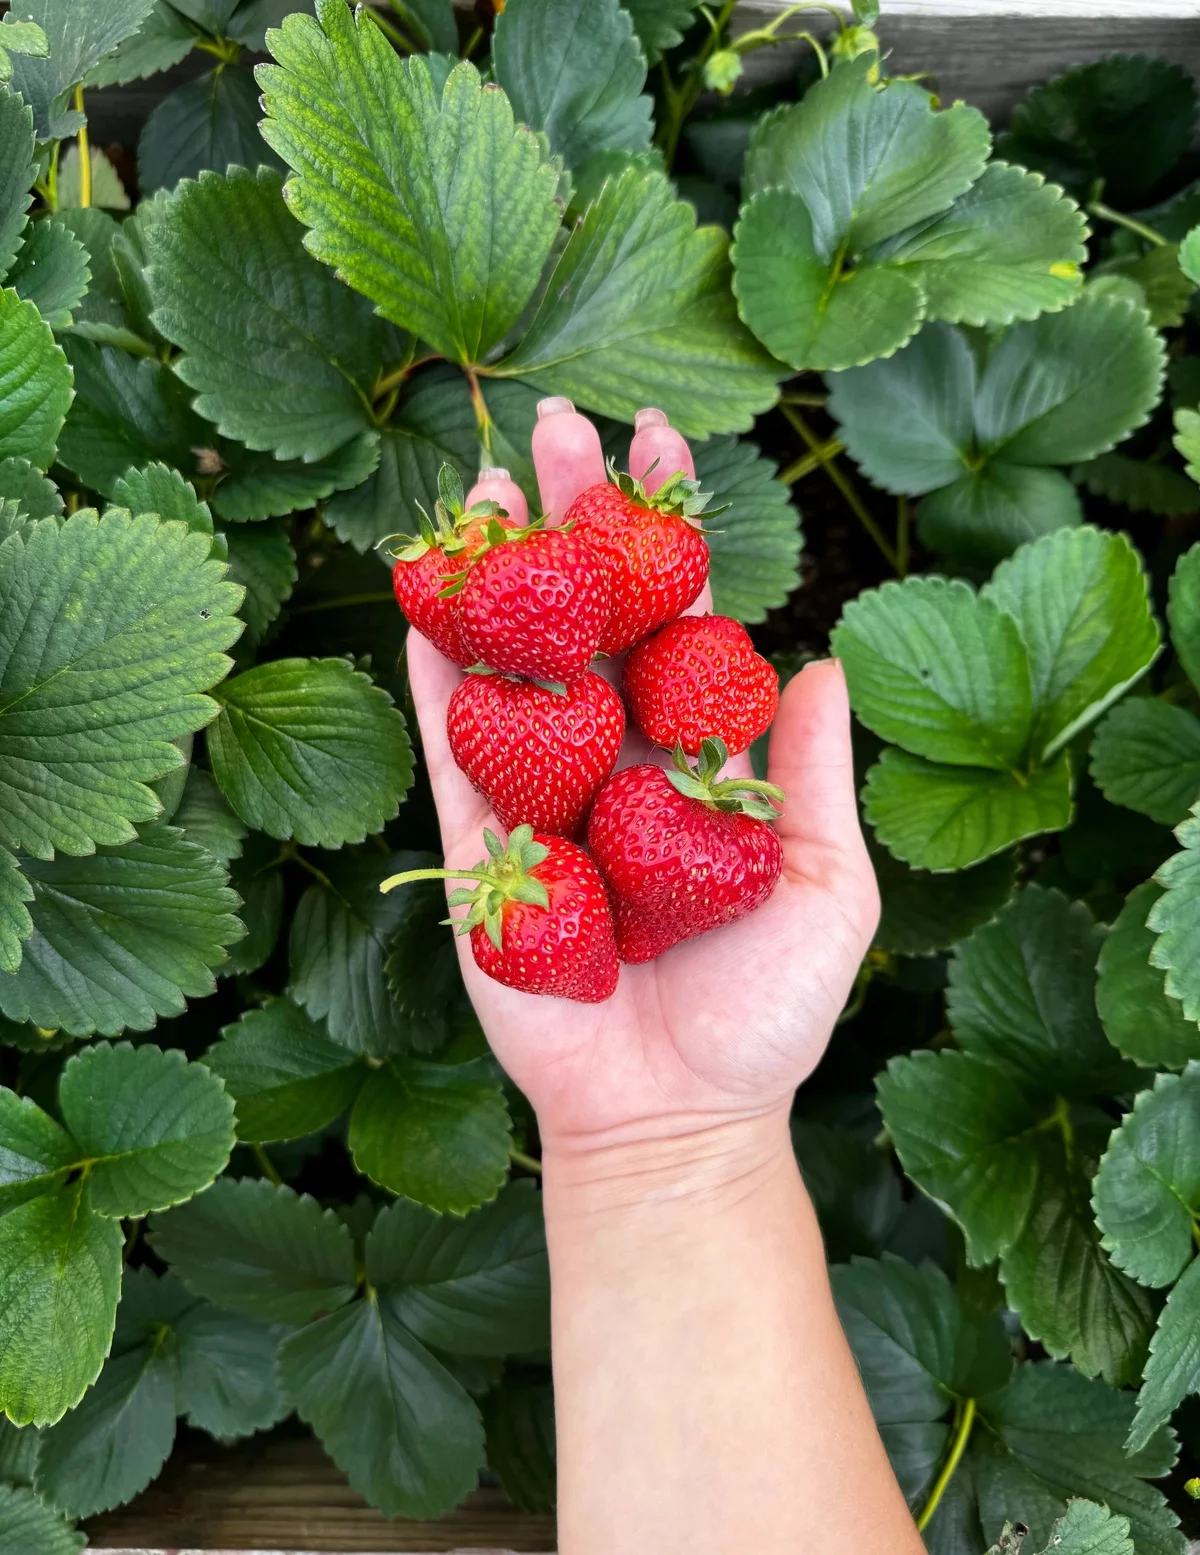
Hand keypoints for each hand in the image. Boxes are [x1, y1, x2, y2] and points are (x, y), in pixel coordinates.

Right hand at [405, 400, 879, 1152]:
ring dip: (495, 575)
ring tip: (481, 483)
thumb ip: (808, 776)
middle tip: (550, 423)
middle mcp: (617, 760)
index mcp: (696, 757)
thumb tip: (821, 659)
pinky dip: (440, 679)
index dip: (666, 529)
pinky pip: (457, 753)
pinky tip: (425, 604)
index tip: (659, 438)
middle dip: (568, 519)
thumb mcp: (825, 886)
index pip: (678, 616)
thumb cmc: (765, 1012)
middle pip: (587, 616)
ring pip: (514, 664)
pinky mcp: (484, 852)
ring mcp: (545, 800)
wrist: (674, 1115)